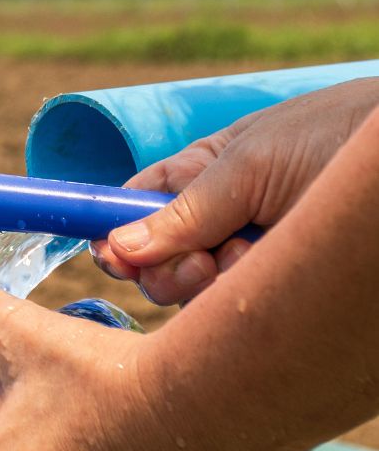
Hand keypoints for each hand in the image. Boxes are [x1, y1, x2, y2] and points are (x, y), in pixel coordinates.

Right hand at [93, 79, 378, 304]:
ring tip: (255, 256)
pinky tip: (278, 272)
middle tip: (200, 263)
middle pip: (157, 268)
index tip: (113, 258)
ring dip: (214, 285)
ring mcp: (254, 260)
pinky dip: (249, 298)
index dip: (116, 236)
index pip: (135, 211)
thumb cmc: (336, 136)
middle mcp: (221, 223)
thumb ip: (183, 211)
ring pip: (196, 298)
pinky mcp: (285, 292)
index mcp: (201, 177)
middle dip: (167, 273)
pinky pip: (242, 314)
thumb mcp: (249, 165)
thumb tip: (115, 247)